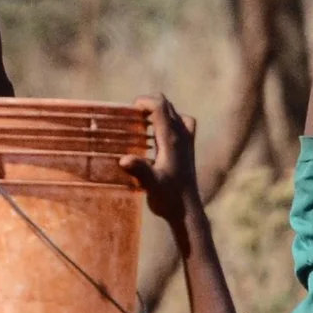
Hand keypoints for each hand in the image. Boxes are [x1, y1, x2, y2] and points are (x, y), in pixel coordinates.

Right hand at [126, 96, 200, 227]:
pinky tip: (157, 136)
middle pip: (166, 105)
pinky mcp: (188, 149)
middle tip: (131, 119)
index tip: (129, 112)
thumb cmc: (168, 198)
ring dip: (157, 112)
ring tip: (141, 124)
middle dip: (147, 104)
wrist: (187, 211)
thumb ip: (140, 170)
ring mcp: (187, 141)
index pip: (159, 106)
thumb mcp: (151, 184)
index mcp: (171, 139)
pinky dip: (168, 122)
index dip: (143, 102)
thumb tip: (124, 160)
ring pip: (174, 113)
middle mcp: (182, 136)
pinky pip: (181, 124)